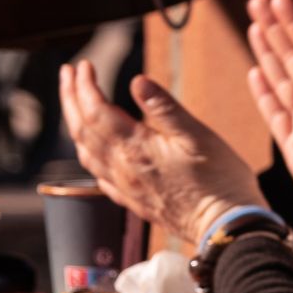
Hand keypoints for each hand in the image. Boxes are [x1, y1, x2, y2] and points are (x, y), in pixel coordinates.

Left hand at [59, 59, 263, 246]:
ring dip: (75, 124)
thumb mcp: (198, 135)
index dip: (86, 85)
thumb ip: (165, 108)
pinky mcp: (133, 200)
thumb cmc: (220, 181)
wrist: (224, 228)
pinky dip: (88, 154)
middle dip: (71, 98)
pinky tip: (93, 149)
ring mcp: (125, 187)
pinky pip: (98, 175)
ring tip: (75, 104)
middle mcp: (123, 169)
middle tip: (67, 74)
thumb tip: (138, 81)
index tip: (85, 65)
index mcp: (137, 149)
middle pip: (82, 129)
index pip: (96, 111)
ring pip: (85, 152)